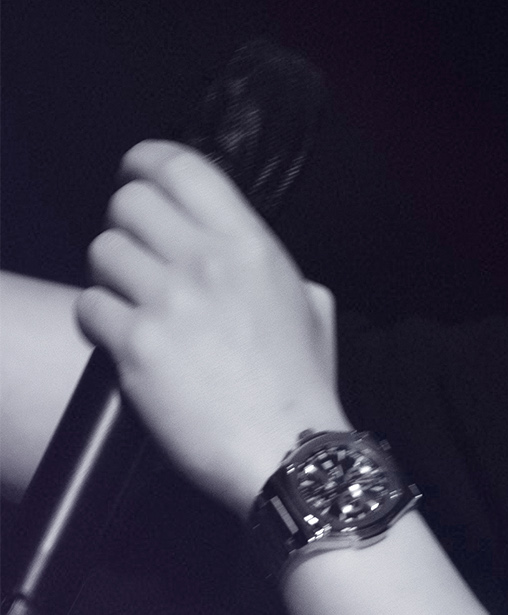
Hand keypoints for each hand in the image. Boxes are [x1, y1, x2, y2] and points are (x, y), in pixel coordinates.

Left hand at [77, 142, 343, 514]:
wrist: (287, 451)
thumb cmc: (301, 385)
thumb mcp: (311, 306)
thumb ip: (271, 267)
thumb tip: (240, 255)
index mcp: (251, 244)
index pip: (181, 167)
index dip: (146, 162)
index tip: (136, 174)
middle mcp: (207, 262)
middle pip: (128, 203)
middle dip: (125, 226)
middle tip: (135, 255)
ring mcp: (168, 302)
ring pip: (102, 252)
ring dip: (110, 277)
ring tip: (131, 304)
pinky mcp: (135, 345)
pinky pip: (89, 306)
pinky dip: (98, 322)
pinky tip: (123, 341)